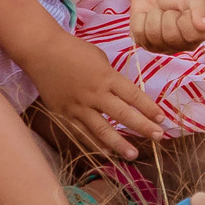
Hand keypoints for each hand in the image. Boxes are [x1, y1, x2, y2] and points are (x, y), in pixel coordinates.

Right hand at [23, 36, 165, 160]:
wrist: (42, 50)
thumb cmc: (73, 50)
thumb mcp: (99, 58)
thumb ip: (110, 78)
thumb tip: (120, 94)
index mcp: (106, 76)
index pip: (133, 95)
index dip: (148, 108)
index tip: (162, 119)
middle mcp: (95, 93)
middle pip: (123, 114)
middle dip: (142, 127)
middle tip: (158, 137)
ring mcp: (79, 106)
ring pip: (102, 129)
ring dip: (119, 143)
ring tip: (133, 155)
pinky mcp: (65, 113)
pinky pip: (82, 132)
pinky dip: (95, 143)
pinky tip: (107, 152)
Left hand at [126, 0, 204, 53]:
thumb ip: (201, 8)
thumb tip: (204, 26)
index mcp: (198, 36)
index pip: (191, 34)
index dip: (185, 18)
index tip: (185, 11)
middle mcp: (182, 46)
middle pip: (170, 36)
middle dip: (168, 16)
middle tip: (171, 11)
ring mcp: (162, 47)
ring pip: (153, 35)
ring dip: (154, 16)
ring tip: (159, 13)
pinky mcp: (144, 43)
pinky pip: (139, 34)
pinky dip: (141, 18)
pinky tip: (148, 16)